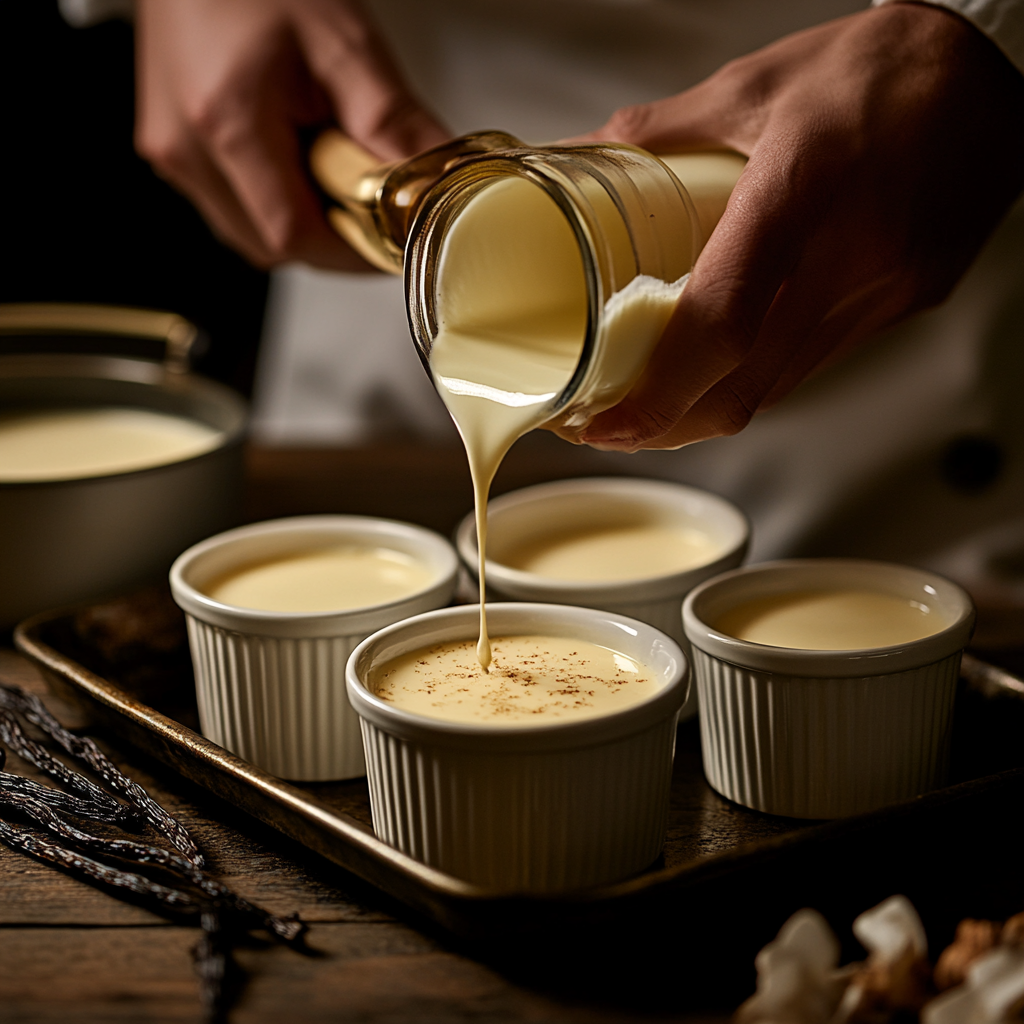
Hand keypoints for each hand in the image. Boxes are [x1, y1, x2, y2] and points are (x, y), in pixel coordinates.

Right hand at [135, 0, 449, 269]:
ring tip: (333, 169)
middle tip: (375, 204)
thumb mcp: (343, 44)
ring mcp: (172, 153)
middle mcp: (185, 149)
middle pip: (272, 245)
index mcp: (225, 121)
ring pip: (252, 235)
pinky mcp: (172, 151)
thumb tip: (439, 185)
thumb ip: (392, 123)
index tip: (396, 241)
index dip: (354, 249)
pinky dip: (277, 201)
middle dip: (334, 238)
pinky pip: (233, 208)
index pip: (296, 234)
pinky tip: (298, 161)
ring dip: (305, 222)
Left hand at [568, 3, 1023, 450]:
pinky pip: (815, 363)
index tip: (605, 421)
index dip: (657, 392)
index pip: (722, 323)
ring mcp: (885, 292)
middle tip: (609, 425)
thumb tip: (575, 153)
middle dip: (666, 425)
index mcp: (803, 189)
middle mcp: (850, 257)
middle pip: (745, 386)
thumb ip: (656, 130)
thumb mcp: (752, 86)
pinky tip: (722, 368)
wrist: (994, 73)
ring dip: (707, 411)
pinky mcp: (904, 306)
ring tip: (651, 400)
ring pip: (779, 387)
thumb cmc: (874, 70)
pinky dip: (757, 379)